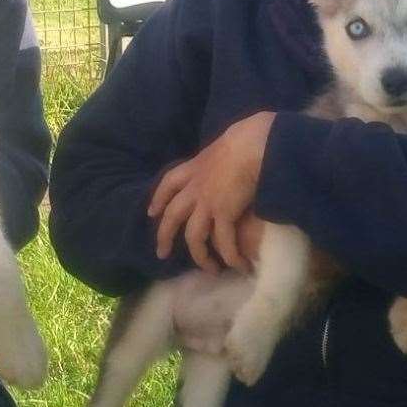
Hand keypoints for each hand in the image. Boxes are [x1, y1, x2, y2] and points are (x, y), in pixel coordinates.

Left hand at [148, 113, 275, 271]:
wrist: (254, 144)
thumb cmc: (247, 137)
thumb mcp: (225, 143)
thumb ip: (221, 156)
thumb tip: (233, 155)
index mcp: (194, 167)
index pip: (168, 183)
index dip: (158, 199)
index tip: (152, 212)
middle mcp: (194, 188)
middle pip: (172, 216)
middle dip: (165, 236)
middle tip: (162, 253)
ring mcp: (207, 203)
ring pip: (194, 236)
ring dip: (200, 256)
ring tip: (209, 269)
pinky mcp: (224, 214)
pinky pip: (222, 242)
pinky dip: (229, 255)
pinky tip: (237, 264)